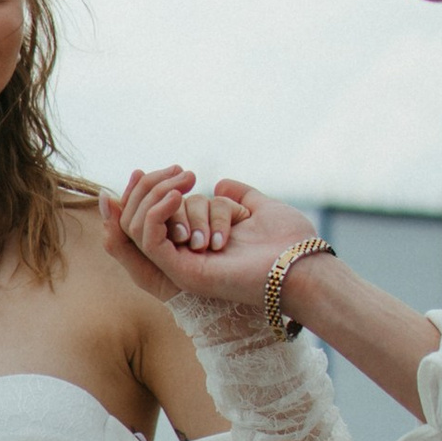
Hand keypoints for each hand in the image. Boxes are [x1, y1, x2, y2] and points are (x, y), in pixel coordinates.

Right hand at [99, 168, 306, 306]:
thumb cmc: (290, 243)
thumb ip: (240, 197)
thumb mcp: (262, 209)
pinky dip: (156, 211)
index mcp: (201, 244)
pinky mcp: (180, 271)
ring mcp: (180, 266)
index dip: (156, 189)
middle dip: (152, 186)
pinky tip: (179, 195)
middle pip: (140, 217)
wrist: (302, 266)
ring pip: (139, 225)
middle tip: (184, 173)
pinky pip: (149, 238)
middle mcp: (186, 256)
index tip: (179, 170)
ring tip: (185, 182)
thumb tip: (222, 184)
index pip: (158, 215)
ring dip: (155, 194)